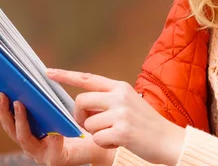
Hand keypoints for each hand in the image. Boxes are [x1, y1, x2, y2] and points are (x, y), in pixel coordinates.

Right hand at [0, 92, 114, 165]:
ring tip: (19, 103)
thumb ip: (45, 98)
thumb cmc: (76, 122)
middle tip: (1, 93)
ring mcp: (40, 153)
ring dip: (20, 120)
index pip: (9, 115)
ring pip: (24, 138)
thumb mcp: (58, 106)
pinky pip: (51, 147)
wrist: (97, 141)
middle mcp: (31, 143)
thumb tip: (36, 74)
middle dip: (4, 111)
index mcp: (29, 130)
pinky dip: (52, 138)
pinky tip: (53, 129)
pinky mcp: (55, 159)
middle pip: (10, 128)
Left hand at [47, 69, 186, 165]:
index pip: (87, 78)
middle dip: (79, 117)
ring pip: (88, 124)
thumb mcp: (129, 103)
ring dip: (95, 134)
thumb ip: (108, 99)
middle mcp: (119, 96)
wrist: (170, 140)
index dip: (65, 76)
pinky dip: (103, 145)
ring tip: (113, 135)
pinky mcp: (123, 131)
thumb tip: (82, 105)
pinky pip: (97, 139)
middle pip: (80, 102)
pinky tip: (117, 143)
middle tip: (89, 125)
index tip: (48, 73)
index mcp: (119, 86)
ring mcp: (121, 113)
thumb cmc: (146, 124)